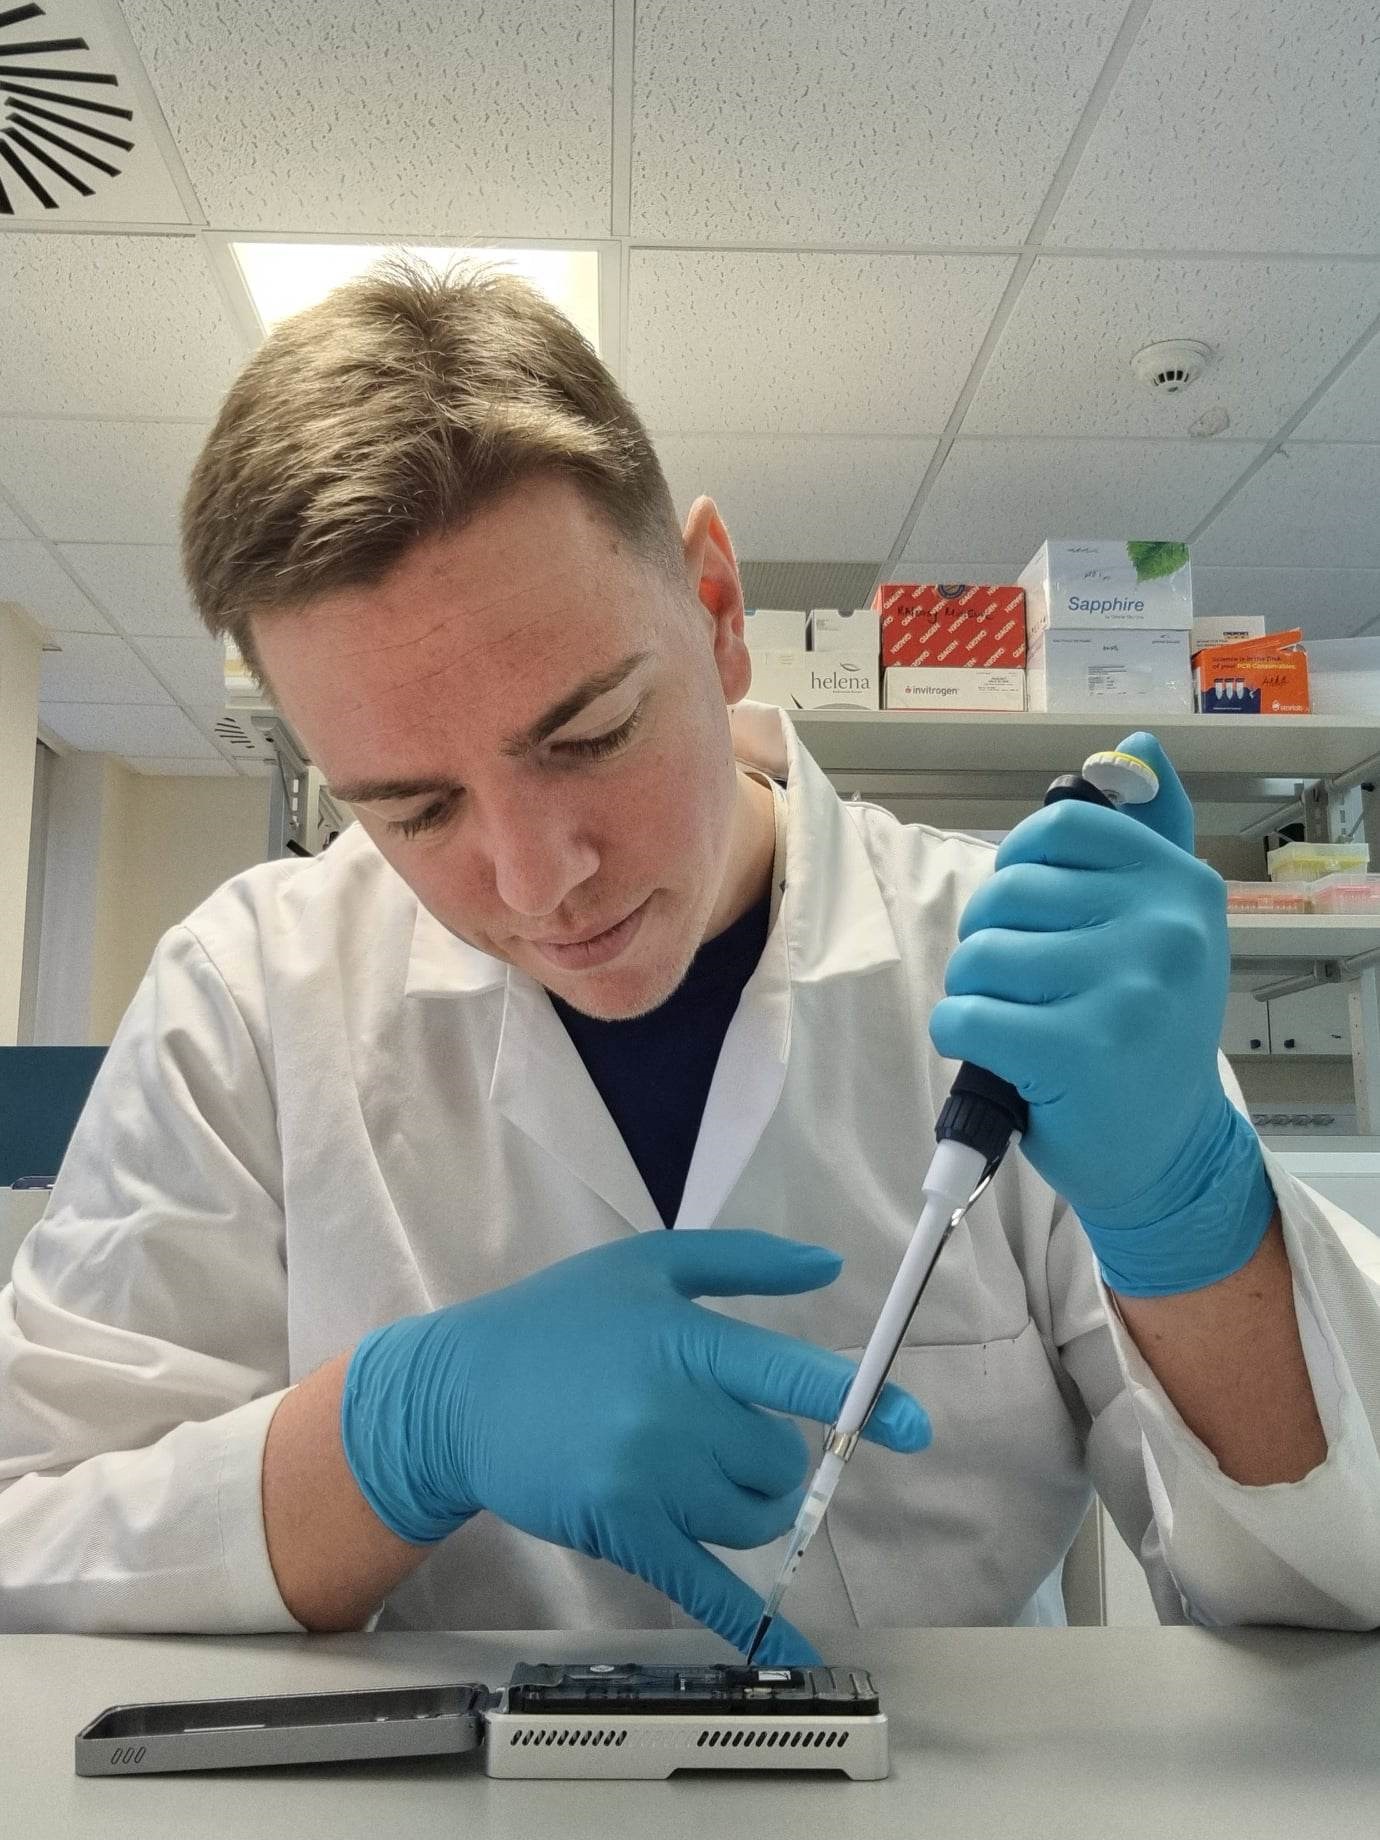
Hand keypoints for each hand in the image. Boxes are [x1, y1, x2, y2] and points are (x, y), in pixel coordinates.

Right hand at [339, 1229, 929, 1663]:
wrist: (458, 1393)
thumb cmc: (559, 1319)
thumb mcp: (648, 1266)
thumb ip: (743, 1264)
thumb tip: (828, 1269)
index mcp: (687, 1340)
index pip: (793, 1375)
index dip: (862, 1400)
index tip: (915, 1427)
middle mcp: (672, 1411)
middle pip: (779, 1460)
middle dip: (772, 1453)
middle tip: (722, 1431)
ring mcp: (645, 1479)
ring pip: (753, 1517)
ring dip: (750, 1504)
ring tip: (698, 1471)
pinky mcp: (621, 1532)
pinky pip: (704, 1583)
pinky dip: (752, 1622)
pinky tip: (790, 1652)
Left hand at [929, 731, 1273, 1297]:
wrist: (1168, 1152)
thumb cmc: (1147, 1033)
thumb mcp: (1166, 926)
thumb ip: (1149, 835)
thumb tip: (1135, 747)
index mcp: (1181, 885)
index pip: (1059, 827)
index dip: (1019, 866)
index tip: (1032, 913)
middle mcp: (1164, 929)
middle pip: (1010, 891)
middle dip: (990, 938)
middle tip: (1022, 983)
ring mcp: (1124, 989)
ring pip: (981, 954)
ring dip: (974, 991)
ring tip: (1016, 1021)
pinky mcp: (1077, 1050)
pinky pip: (965, 1014)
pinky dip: (959, 1034)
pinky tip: (997, 1054)